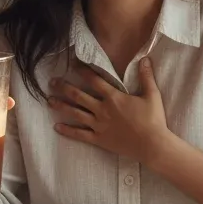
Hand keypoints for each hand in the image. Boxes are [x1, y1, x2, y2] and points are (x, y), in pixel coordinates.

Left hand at [49, 58, 168, 162]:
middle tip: (52, 82)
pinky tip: (57, 127)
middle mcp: (102, 109)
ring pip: (75, 113)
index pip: (94, 80)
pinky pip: (80, 134)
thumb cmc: (153, 119)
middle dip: (64, 87)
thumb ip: (146, 76)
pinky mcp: (99, 139)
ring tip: (49, 100)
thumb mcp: (152, 95)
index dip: (82, 70)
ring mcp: (99, 125)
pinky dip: (68, 131)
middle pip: (78, 96)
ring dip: (61, 106)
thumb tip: (145, 58)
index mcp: (113, 97)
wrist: (152, 145)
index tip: (72, 64)